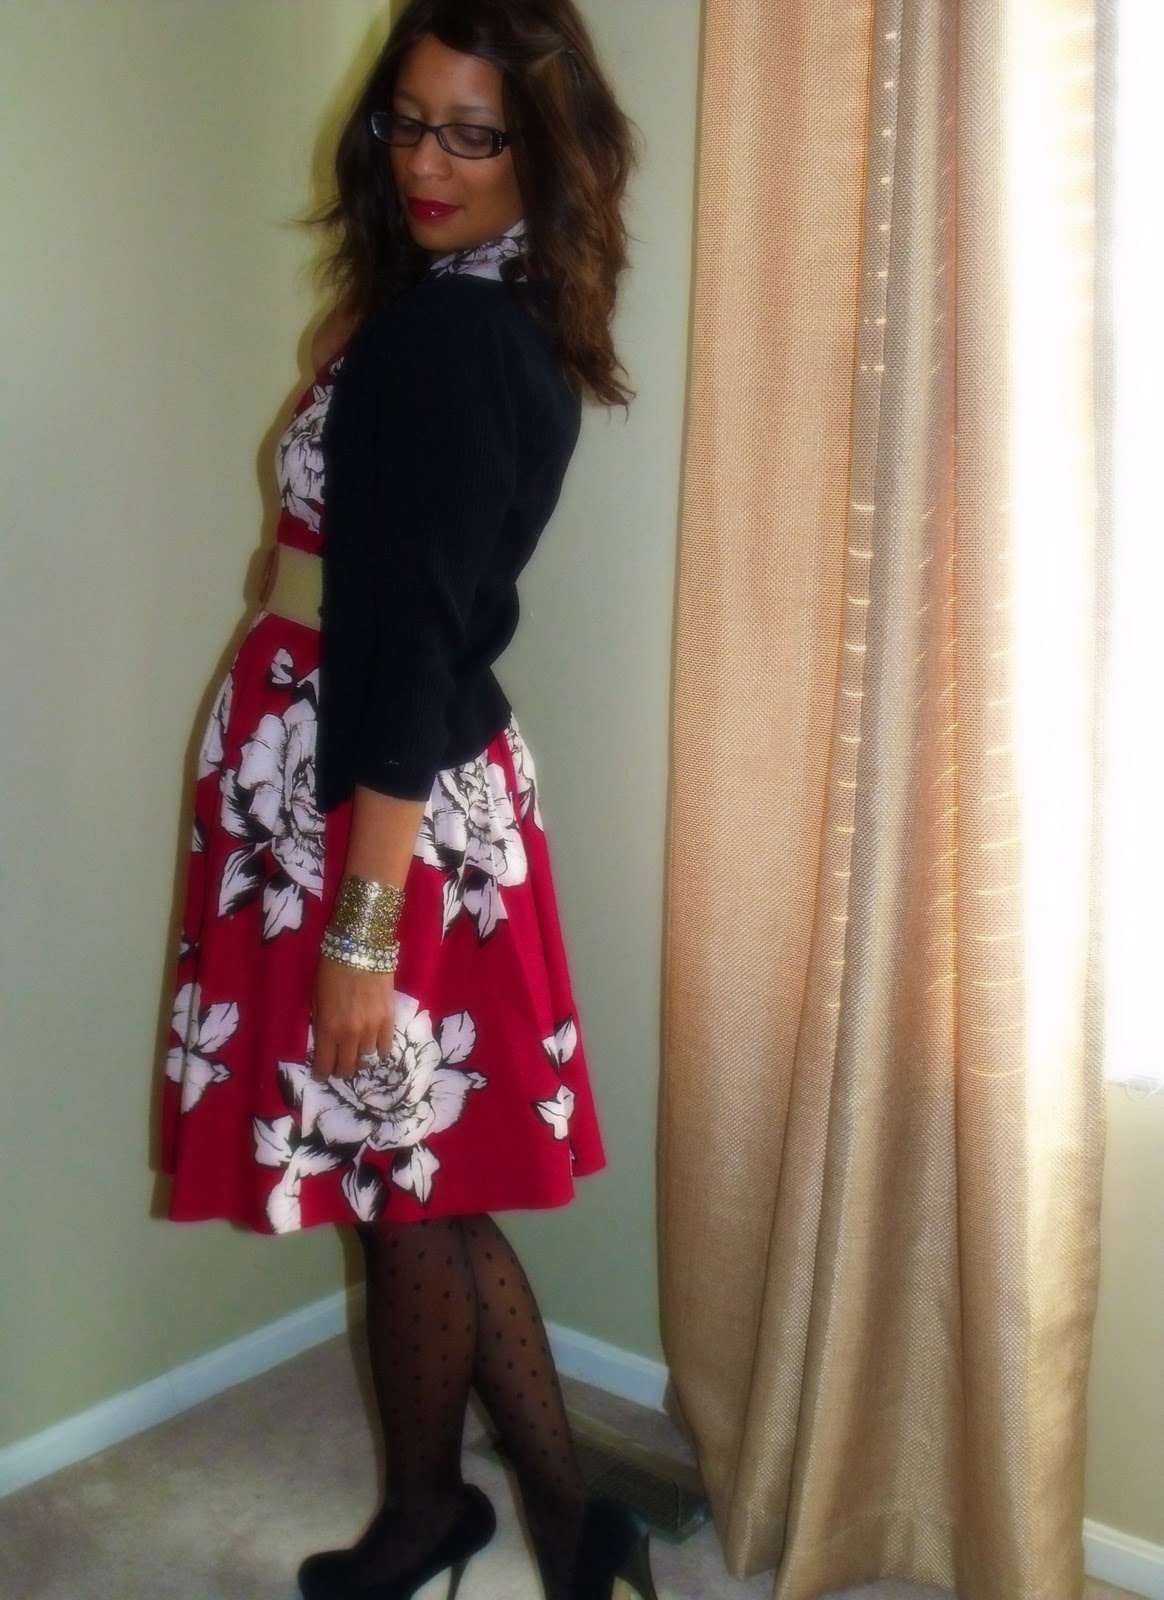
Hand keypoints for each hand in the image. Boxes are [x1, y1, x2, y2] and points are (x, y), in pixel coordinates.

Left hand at [310, 956, 394, 1080]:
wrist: (361, 949)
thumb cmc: (331, 969)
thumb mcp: (315, 998)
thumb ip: (320, 1023)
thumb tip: (323, 1042)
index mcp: (327, 1029)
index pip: (324, 1065)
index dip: (322, 1074)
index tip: (321, 1073)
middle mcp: (350, 1035)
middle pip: (347, 1068)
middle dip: (340, 1070)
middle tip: (338, 1064)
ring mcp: (372, 1030)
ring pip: (367, 1061)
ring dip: (360, 1061)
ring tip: (356, 1055)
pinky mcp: (389, 1021)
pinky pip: (386, 1048)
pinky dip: (379, 1052)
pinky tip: (374, 1048)